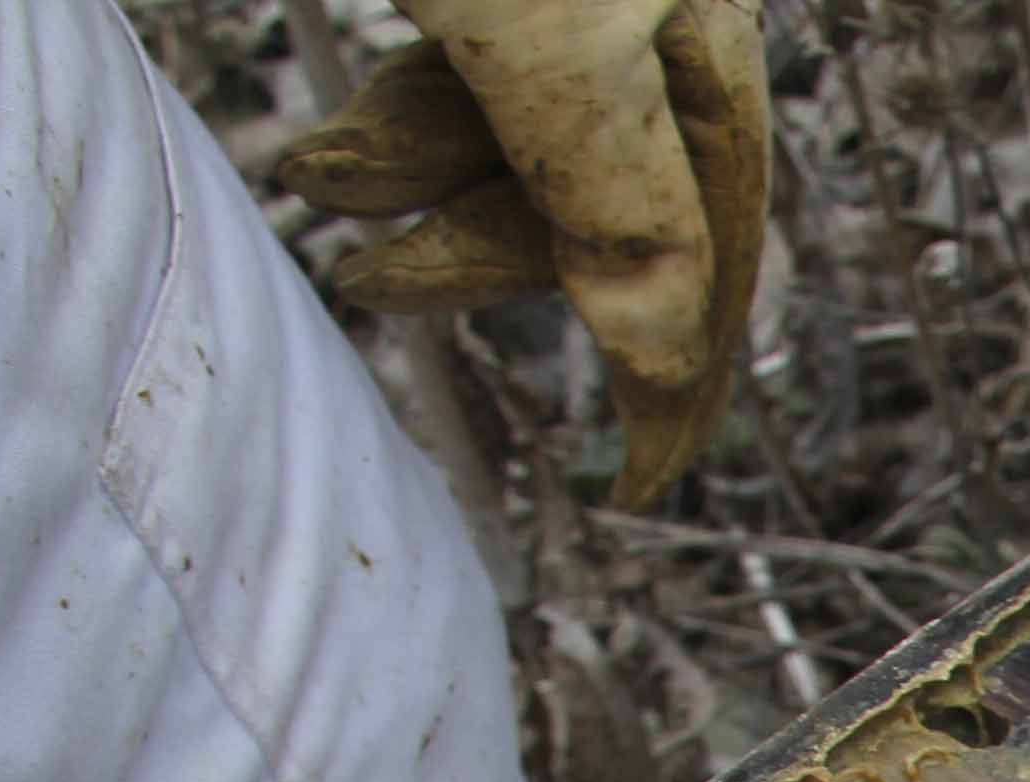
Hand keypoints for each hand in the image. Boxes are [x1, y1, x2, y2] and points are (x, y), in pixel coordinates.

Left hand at [274, 0, 770, 505]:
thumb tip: (671, 353)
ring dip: (408, 187)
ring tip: (318, 174)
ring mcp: (568, 23)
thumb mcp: (552, 44)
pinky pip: (456, 106)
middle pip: (600, 213)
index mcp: (704, 49)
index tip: (635, 485)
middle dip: (478, 253)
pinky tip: (333, 151)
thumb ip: (619, 194)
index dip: (674, 376)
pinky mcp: (486, 10)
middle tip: (369, 276)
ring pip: (509, 164)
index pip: (711, 251)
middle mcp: (652, 42)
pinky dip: (393, 139)